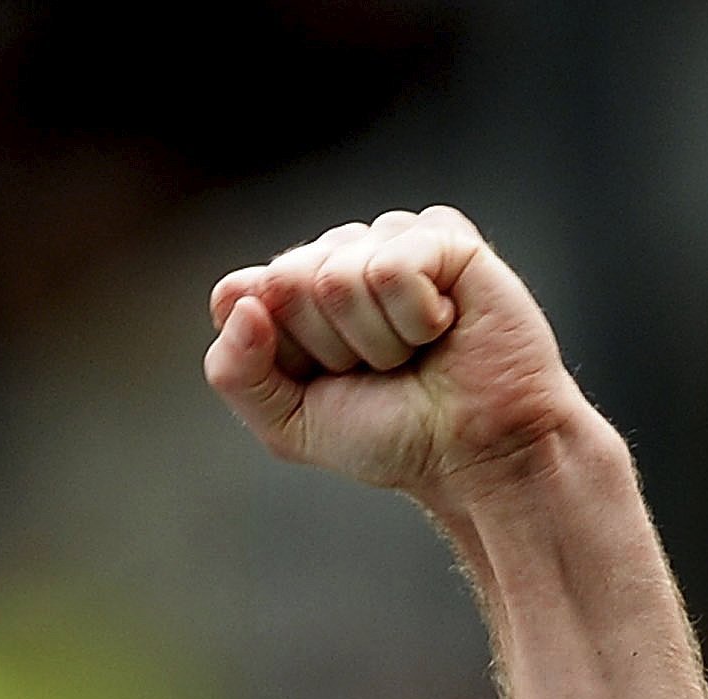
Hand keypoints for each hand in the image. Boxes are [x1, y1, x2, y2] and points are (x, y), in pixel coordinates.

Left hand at [204, 207, 598, 504]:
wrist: (473, 453)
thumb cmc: (386, 434)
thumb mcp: (285, 422)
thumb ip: (234, 371)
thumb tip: (238, 298)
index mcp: (290, 294)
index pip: (237, 293)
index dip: (278, 353)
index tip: (323, 380)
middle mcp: (335, 256)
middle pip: (284, 280)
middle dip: (327, 346)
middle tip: (376, 369)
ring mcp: (388, 240)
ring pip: (334, 275)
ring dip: (374, 338)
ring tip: (413, 351)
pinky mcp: (443, 235)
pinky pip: (390, 268)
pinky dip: (414, 317)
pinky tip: (443, 326)